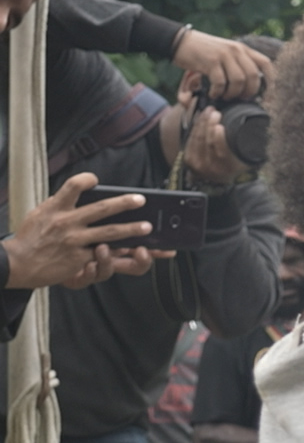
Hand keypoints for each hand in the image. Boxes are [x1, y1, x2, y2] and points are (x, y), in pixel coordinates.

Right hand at [4, 174, 156, 288]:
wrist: (17, 263)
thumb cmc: (30, 237)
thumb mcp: (39, 214)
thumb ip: (58, 203)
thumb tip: (75, 192)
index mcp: (55, 208)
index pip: (73, 186)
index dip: (85, 179)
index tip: (95, 179)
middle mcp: (66, 222)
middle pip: (100, 209)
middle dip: (123, 203)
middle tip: (141, 200)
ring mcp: (73, 241)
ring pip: (108, 232)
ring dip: (130, 229)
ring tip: (147, 226)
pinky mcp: (78, 258)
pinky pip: (102, 254)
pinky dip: (118, 252)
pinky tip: (131, 251)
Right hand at [173, 29, 269, 99]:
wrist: (180, 41)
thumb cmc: (205, 52)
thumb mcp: (226, 54)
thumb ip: (239, 65)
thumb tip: (251, 87)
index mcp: (243, 49)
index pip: (266, 64)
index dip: (272, 81)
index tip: (270, 96)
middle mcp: (236, 50)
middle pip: (253, 75)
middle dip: (249, 92)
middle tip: (241, 99)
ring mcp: (224, 55)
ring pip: (238, 80)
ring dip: (233, 93)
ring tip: (225, 96)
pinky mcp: (210, 61)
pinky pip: (221, 82)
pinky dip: (218, 92)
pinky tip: (214, 94)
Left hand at [182, 106, 248, 184]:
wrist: (217, 180)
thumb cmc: (234, 165)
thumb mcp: (245, 161)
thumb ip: (251, 150)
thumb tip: (261, 132)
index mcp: (225, 168)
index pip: (221, 153)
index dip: (219, 139)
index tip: (220, 126)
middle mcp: (209, 168)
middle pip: (207, 143)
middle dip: (209, 124)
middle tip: (214, 112)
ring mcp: (196, 163)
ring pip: (197, 139)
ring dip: (202, 122)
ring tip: (208, 111)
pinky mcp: (188, 158)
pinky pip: (190, 139)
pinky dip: (195, 126)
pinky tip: (200, 117)